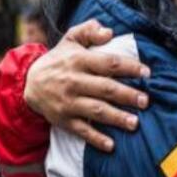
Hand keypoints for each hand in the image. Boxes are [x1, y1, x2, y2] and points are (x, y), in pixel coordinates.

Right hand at [25, 19, 149, 152]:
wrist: (29, 83)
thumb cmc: (59, 60)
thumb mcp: (70, 39)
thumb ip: (89, 31)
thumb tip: (109, 31)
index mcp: (78, 60)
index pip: (108, 63)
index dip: (129, 67)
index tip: (147, 73)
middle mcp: (73, 81)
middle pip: (105, 88)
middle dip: (127, 95)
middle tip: (146, 101)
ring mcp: (68, 103)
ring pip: (96, 111)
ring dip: (116, 118)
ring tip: (135, 123)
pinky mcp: (64, 120)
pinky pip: (81, 131)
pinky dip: (96, 139)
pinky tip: (111, 146)